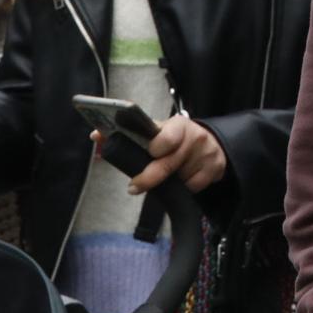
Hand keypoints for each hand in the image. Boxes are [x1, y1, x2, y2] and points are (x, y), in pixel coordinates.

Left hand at [104, 114, 227, 195]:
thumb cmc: (175, 139)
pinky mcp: (216, 169)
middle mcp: (195, 137)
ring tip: (167, 175)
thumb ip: (128, 134)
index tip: (148, 155)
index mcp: (178, 125)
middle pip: (169, 164)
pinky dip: (185, 187)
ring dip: (169, 182)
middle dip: (149, 178)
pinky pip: (193, 187)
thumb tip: (96, 136)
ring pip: (180, 179)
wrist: (211, 143)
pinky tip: (183, 178)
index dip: (155, 148)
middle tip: (135, 187)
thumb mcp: (156, 132)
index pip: (167, 137)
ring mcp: (207, 154)